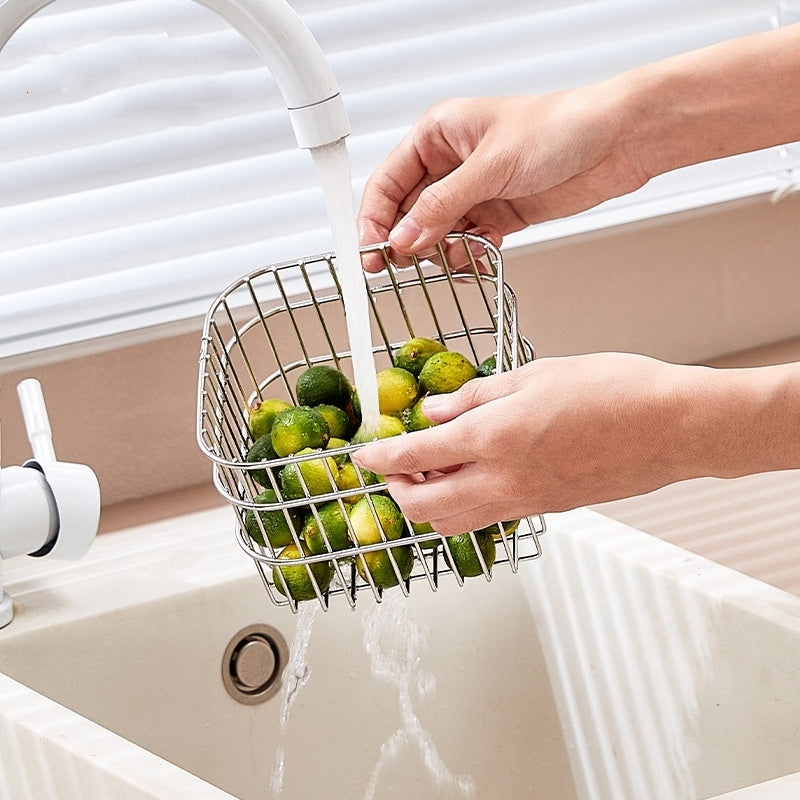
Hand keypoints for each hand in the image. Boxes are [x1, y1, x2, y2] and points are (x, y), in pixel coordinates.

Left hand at [351, 353, 709, 534]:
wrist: (670, 427)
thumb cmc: (612, 390)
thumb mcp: (532, 375)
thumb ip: (475, 397)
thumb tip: (434, 410)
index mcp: (491, 438)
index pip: (412, 456)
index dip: (378, 458)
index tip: (361, 455)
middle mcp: (501, 480)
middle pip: (423, 508)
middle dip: (396, 491)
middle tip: (393, 468)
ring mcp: (524, 502)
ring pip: (453, 522)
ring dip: (429, 502)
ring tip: (434, 469)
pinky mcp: (546, 510)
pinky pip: (489, 518)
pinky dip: (466, 505)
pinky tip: (477, 474)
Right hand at [357, 92, 649, 271]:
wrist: (618, 142)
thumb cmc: (562, 126)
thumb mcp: (491, 166)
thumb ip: (442, 207)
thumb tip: (404, 238)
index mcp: (438, 134)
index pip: (388, 182)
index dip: (375, 219)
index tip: (372, 251)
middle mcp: (451, 164)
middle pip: (408, 214)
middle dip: (410, 241)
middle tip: (409, 263)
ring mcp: (474, 191)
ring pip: (436, 234)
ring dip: (445, 251)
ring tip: (463, 250)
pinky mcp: (497, 214)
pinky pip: (467, 244)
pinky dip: (470, 255)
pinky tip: (484, 252)